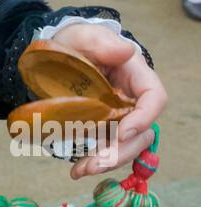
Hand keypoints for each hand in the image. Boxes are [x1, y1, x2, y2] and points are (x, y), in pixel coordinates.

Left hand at [45, 24, 166, 180]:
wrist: (51, 57)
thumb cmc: (72, 43)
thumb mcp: (81, 36)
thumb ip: (100, 41)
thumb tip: (126, 50)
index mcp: (134, 74)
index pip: (154, 97)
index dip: (144, 117)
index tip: (122, 132)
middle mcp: (132, 99)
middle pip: (142, 132)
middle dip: (121, 151)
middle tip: (95, 162)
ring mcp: (119, 117)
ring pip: (126, 147)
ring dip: (107, 162)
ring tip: (81, 169)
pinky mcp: (103, 130)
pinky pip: (106, 151)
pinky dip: (93, 163)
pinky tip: (76, 170)